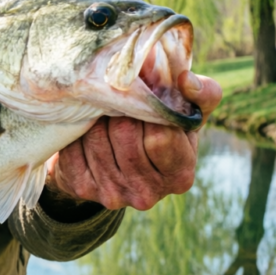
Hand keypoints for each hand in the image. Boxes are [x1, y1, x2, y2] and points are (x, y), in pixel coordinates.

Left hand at [47, 71, 222, 210]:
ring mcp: (114, 195)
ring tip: (103, 111)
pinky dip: (78, 132)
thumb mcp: (187, 113)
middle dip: (120, 110)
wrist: (117, 157)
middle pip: (125, 135)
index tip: (143, 96)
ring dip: (97, 118)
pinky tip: (86, 128)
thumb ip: (201, 94)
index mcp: (180, 175)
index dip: (149, 110)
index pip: (160, 137)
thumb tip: (185, 80)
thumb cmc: (160, 128)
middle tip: (117, 98)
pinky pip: (73, 150)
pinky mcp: (83, 189)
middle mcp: (149, 193)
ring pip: (97, 140)